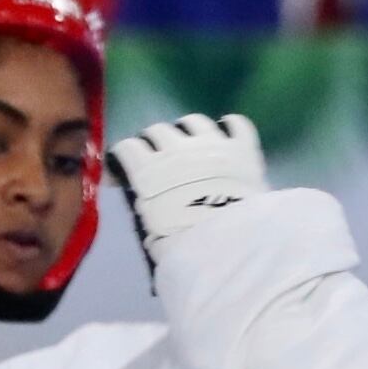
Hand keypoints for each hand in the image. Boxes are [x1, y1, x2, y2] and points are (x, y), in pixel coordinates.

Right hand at [106, 113, 266, 279]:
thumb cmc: (185, 246)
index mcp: (149, 170)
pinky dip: (230, 126)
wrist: (230, 245)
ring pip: (194, 122)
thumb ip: (142, 208)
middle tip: (159, 154)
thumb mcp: (151, 232)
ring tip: (191, 142)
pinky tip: (227, 131)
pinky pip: (236, 124)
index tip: (126, 162)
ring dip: (188, 129)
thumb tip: (140, 199)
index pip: (128, 148)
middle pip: (158, 130)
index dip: (125, 154)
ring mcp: (212, 144)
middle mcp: (177, 149)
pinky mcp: (242, 149)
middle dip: (154, 140)